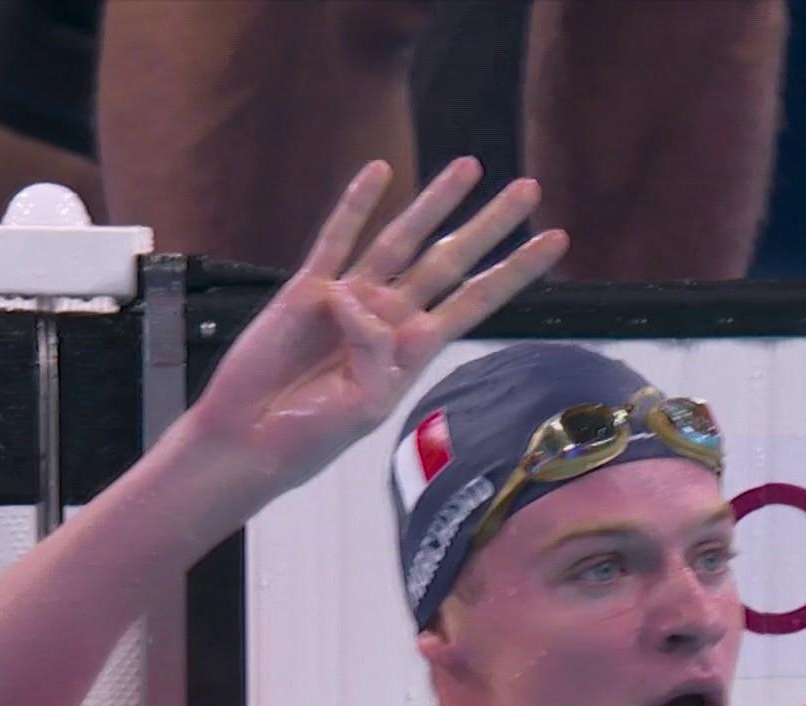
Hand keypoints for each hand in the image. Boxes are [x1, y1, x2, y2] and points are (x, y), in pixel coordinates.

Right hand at [188, 158, 568, 484]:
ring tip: (471, 165)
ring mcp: (349, 298)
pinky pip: (338, 238)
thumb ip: (376, 356)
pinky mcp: (306, 289)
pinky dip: (357, 204)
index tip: (555, 240)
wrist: (249, 440)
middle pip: (450, 259)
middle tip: (530, 187)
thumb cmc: (310, 437)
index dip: (516, 270)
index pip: (477, 300)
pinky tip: (379, 172)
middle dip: (491, 224)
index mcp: (413, 350)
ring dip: (435, 202)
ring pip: (403, 239)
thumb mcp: (364, 407)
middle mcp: (388, 317)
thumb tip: (360, 302)